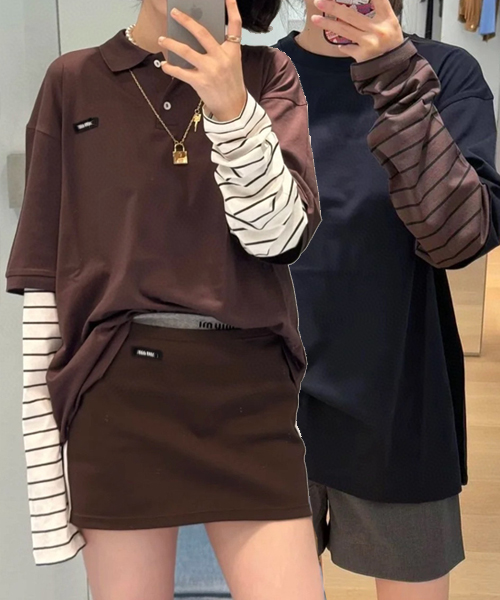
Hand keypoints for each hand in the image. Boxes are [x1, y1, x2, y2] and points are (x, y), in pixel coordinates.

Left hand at [159, 0, 246, 121]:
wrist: (233, 107)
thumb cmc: (231, 83)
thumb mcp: (232, 62)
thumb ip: (220, 48)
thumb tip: (198, 35)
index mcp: (232, 51)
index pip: (235, 25)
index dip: (231, 8)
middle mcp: (222, 58)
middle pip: (202, 33)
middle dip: (186, 21)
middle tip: (174, 12)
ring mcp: (210, 70)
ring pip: (186, 51)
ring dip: (171, 43)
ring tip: (161, 39)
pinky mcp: (200, 82)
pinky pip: (181, 72)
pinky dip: (170, 68)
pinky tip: (164, 65)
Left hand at [312, 0, 403, 62]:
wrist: (395, 66)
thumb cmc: (392, 42)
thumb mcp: (390, 23)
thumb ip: (378, 10)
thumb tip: (356, 1)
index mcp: (387, 18)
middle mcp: (378, 29)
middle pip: (351, 15)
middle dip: (333, 7)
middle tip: (319, 2)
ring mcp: (369, 43)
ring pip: (344, 30)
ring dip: (328, 24)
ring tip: (315, 18)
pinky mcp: (362, 55)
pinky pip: (347, 47)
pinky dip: (342, 45)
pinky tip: (339, 43)